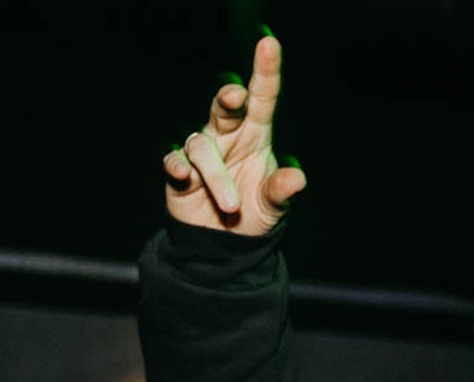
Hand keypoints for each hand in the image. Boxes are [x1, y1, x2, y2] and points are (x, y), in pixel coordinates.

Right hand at [161, 34, 307, 235]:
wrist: (226, 246)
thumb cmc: (253, 215)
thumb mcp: (273, 207)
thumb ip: (282, 192)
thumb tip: (298, 179)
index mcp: (255, 135)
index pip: (262, 99)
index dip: (265, 71)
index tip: (269, 43)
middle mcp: (227, 136)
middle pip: (224, 107)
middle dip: (228, 98)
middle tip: (236, 96)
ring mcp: (203, 152)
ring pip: (202, 147)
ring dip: (217, 175)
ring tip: (232, 206)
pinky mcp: (180, 173)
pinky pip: (175, 162)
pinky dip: (178, 167)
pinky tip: (185, 176)